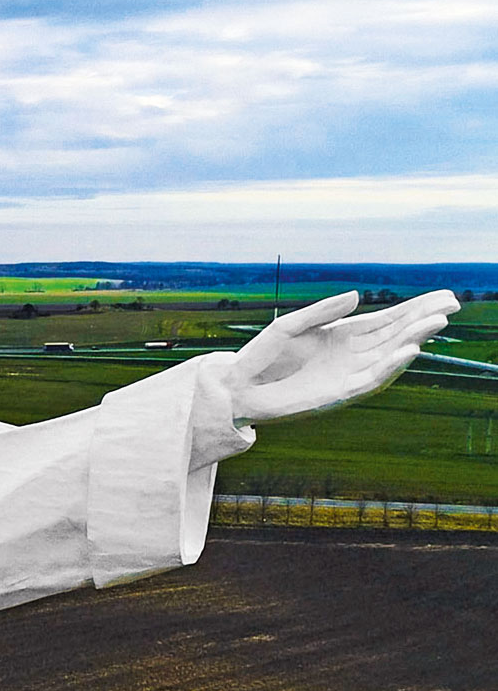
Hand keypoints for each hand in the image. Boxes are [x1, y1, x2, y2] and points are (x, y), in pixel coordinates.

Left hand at [224, 289, 459, 425]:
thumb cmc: (260, 356)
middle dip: (423, 320)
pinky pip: (370, 380)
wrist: (237, 387)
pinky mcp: (337, 394)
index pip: (386, 320)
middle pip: (394, 334)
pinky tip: (408, 350)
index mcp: (341, 335)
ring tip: (436, 322)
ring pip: (388, 355)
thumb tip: (359, 296)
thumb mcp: (290, 326)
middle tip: (452, 305)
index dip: (414, 309)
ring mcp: (346, 374)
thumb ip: (323, 311)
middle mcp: (350, 355)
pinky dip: (390, 366)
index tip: (443, 297)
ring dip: (413, 339)